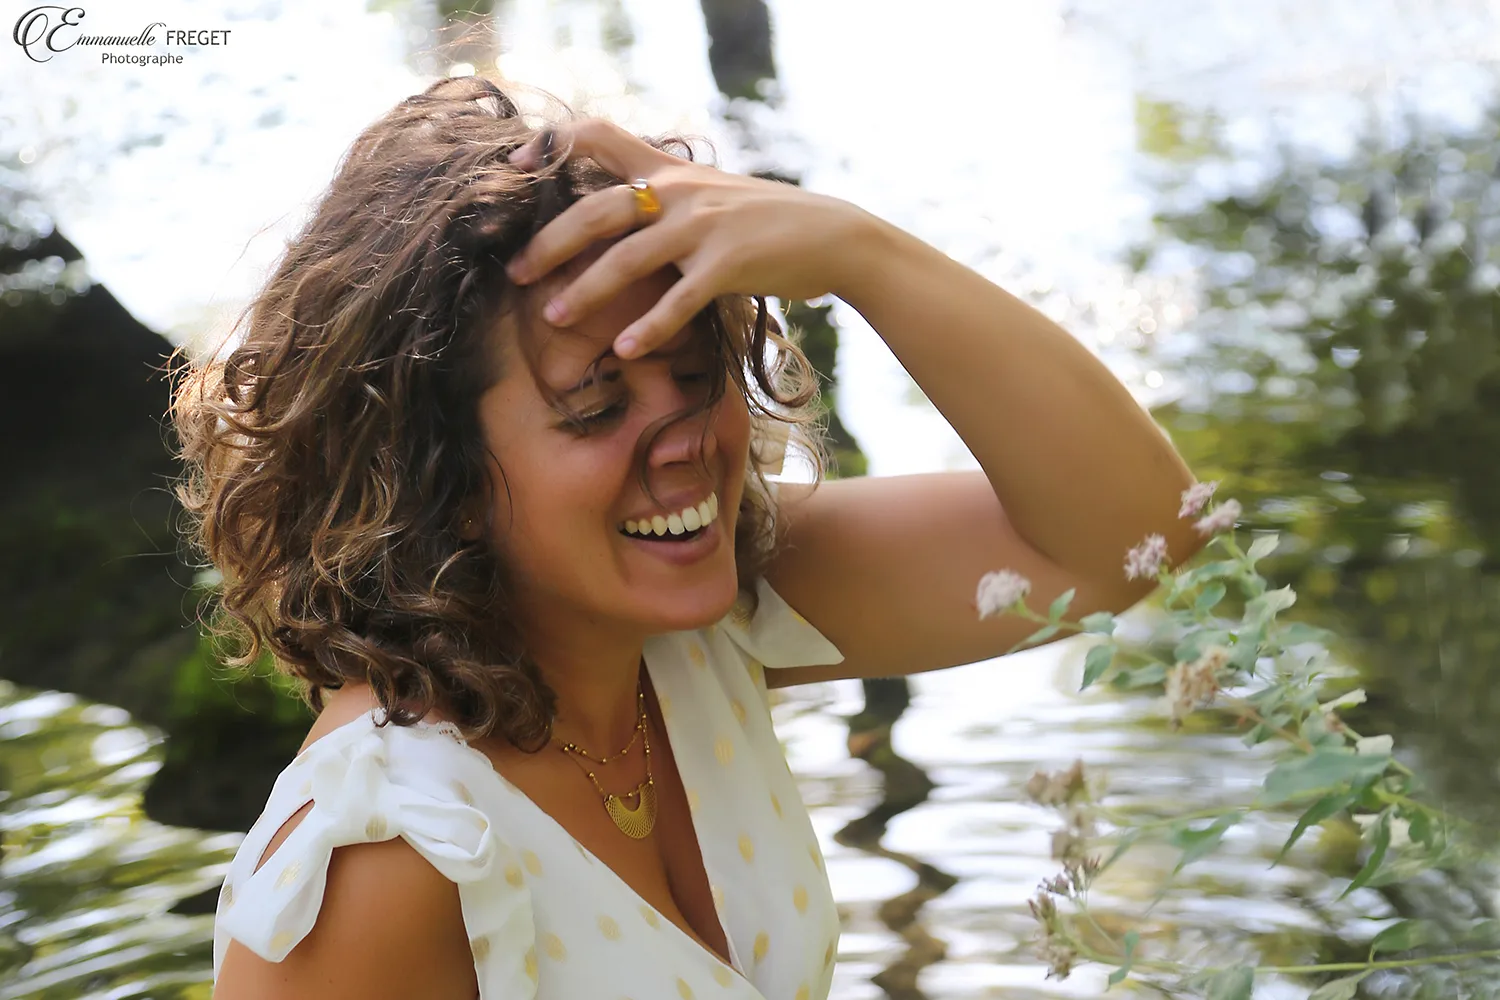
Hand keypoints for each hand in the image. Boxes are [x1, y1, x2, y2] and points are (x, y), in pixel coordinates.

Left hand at [503, 119, 868, 358]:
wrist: (834, 235)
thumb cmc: (768, 223)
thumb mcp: (711, 195)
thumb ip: (666, 198)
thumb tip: (621, 215)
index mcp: (669, 171)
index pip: (597, 136)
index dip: (549, 145)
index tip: (514, 167)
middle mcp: (679, 191)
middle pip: (595, 211)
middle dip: (549, 244)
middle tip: (516, 275)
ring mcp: (704, 225)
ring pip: (627, 258)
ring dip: (584, 291)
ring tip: (553, 319)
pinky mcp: (730, 263)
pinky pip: (678, 299)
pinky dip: (649, 327)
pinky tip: (625, 350)